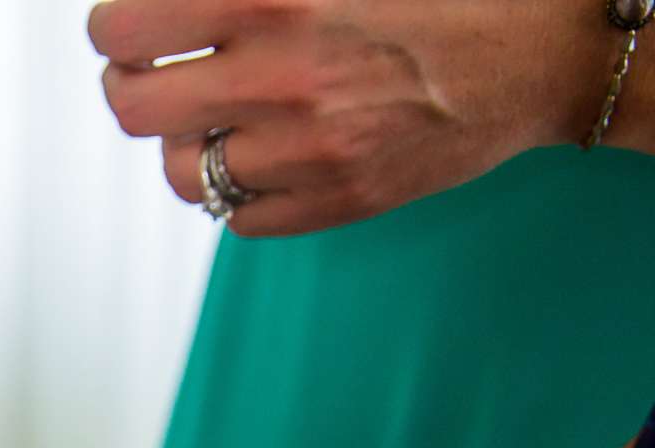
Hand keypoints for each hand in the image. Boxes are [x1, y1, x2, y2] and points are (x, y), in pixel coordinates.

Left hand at [87, 0, 602, 235]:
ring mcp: (309, 151)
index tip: (130, 28)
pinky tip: (266, 152)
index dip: (116, 29)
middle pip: (135, 108)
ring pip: (182, 172)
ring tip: (214, 116)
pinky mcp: (338, 201)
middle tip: (151, 73)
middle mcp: (281, 77)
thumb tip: (170, 3)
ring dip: (186, 143)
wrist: (538, 51)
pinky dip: (239, 189)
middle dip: (132, 87)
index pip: (125, 30)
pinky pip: (238, 219)